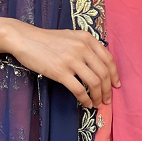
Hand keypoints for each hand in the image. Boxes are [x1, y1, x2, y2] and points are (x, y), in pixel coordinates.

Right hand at [5, 21, 120, 108]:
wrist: (26, 39)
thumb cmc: (47, 39)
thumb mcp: (71, 36)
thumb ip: (85, 46)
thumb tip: (98, 63)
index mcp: (86, 38)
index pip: (108, 59)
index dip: (114, 74)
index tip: (115, 85)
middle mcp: (82, 47)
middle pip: (103, 73)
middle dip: (108, 89)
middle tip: (107, 99)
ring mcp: (71, 60)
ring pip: (94, 82)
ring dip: (99, 96)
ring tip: (97, 103)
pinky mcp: (60, 71)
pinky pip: (79, 90)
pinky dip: (85, 99)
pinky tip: (86, 103)